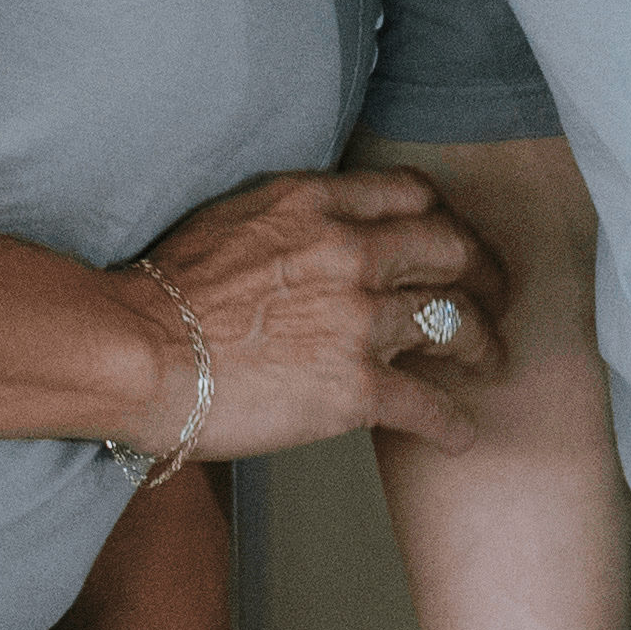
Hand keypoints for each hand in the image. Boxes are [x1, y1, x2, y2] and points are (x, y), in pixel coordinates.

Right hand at [129, 168, 510, 460]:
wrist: (135, 349)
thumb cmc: (162, 291)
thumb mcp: (232, 217)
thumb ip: (289, 218)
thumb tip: (313, 232)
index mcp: (315, 203)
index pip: (409, 195)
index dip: (443, 219)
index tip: (452, 239)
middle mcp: (350, 251)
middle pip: (451, 250)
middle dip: (483, 273)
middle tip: (495, 293)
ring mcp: (359, 320)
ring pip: (454, 321)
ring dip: (482, 343)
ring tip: (490, 359)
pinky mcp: (355, 388)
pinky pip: (428, 405)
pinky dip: (452, 423)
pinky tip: (460, 435)